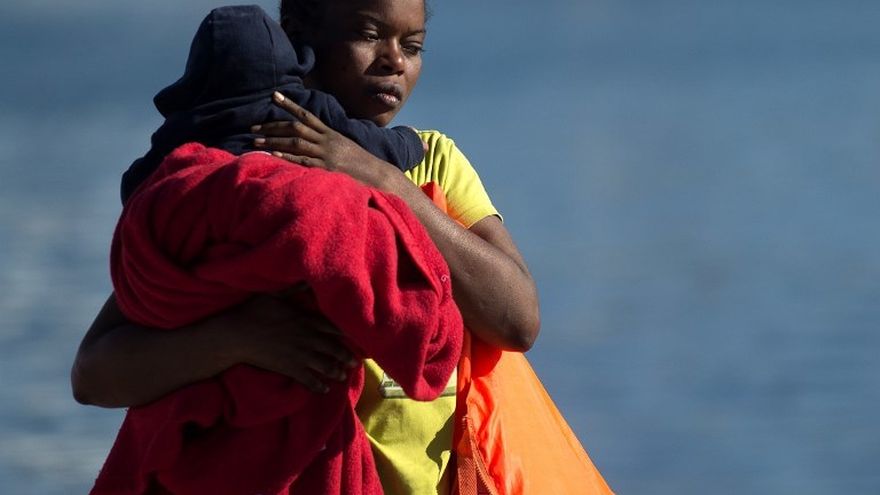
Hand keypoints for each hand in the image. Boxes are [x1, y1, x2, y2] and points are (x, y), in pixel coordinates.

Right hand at [225, 293, 358, 393]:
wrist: (236, 335)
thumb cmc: (253, 312)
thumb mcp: (275, 294)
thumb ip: (294, 288)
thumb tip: (307, 277)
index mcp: (306, 320)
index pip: (333, 326)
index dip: (348, 332)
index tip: (359, 337)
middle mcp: (307, 339)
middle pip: (333, 349)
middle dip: (346, 356)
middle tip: (356, 362)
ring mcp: (299, 356)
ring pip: (325, 366)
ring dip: (336, 371)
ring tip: (343, 375)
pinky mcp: (289, 369)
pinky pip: (308, 380)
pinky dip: (318, 386)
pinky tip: (324, 390)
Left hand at [252, 91, 397, 186]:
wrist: (378, 174)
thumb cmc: (360, 163)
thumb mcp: (344, 147)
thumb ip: (329, 141)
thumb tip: (314, 139)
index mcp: (330, 134)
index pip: (306, 115)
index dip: (289, 105)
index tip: (274, 96)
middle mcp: (326, 141)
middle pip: (295, 128)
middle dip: (272, 126)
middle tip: (253, 127)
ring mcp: (326, 154)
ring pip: (296, 143)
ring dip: (274, 141)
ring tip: (255, 141)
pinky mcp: (326, 169)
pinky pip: (303, 161)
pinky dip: (288, 157)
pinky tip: (273, 155)